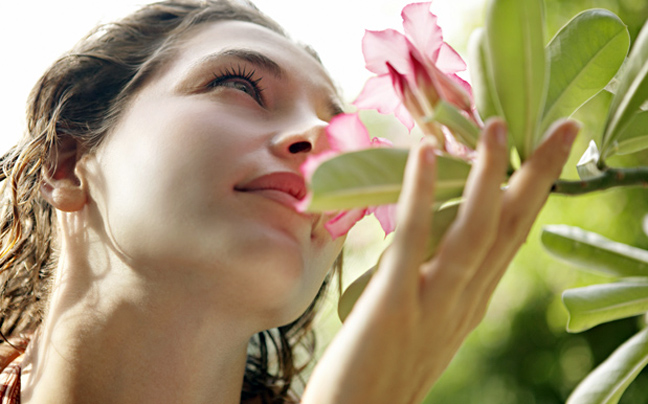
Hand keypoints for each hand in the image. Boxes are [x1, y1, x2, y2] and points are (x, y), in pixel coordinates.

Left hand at [302, 118, 579, 403]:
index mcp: (472, 301)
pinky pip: (413, 243)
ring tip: (498, 127)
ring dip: (488, 176)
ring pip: (473, 232)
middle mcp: (465, 301)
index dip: (534, 193)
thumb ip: (438, 278)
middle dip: (538, 176)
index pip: (512, 238)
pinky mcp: (395, 306)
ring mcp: (434, 304)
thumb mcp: (426, 320)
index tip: (551, 153)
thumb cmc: (385, 368)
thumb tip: (435, 231)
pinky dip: (421, 195)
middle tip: (566, 127)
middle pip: (510, 229)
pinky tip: (424, 154)